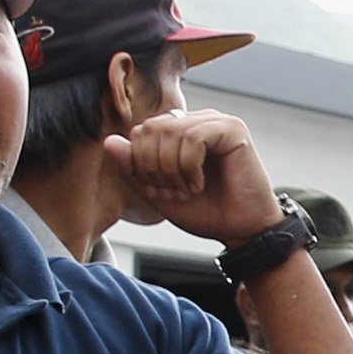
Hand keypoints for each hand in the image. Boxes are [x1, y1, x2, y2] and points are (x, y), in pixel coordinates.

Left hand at [107, 110, 286, 242]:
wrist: (242, 231)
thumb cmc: (207, 212)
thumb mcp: (158, 194)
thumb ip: (133, 170)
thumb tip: (109, 141)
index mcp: (179, 132)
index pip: (141, 132)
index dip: (140, 164)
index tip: (159, 192)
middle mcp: (196, 121)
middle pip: (151, 128)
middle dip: (153, 167)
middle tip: (172, 192)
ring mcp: (215, 122)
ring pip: (170, 132)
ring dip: (172, 169)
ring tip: (187, 190)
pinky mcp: (232, 129)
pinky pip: (192, 138)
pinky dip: (189, 166)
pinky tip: (199, 183)